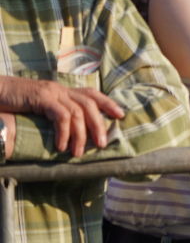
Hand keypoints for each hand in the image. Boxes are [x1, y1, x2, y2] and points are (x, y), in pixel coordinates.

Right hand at [0, 76, 124, 156]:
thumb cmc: (15, 103)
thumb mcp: (39, 107)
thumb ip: (53, 114)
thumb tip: (67, 133)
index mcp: (63, 91)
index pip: (91, 94)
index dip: (108, 103)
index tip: (121, 115)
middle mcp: (61, 89)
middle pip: (90, 103)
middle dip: (99, 124)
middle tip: (101, 144)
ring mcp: (52, 92)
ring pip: (77, 111)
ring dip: (81, 134)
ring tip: (78, 152)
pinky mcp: (41, 98)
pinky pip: (60, 115)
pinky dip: (64, 131)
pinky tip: (61, 146)